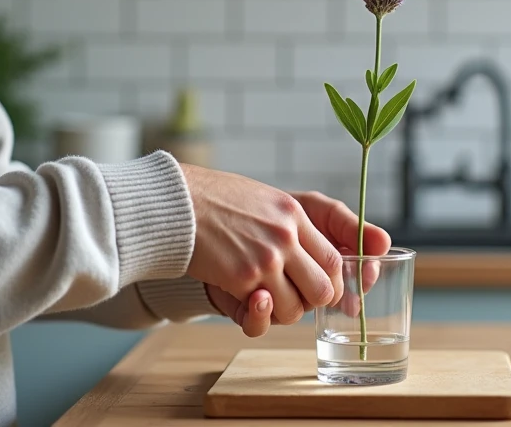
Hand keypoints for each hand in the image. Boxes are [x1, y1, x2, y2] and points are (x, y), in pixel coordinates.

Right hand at [201, 190, 392, 334]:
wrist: (177, 203)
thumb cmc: (214, 200)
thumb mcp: (263, 200)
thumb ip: (287, 225)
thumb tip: (305, 251)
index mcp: (294, 215)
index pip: (333, 260)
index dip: (331, 282)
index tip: (317, 288)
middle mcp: (286, 237)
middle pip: (324, 289)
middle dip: (311, 302)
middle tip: (294, 298)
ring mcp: (266, 258)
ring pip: (294, 309)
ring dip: (280, 312)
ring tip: (263, 298)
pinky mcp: (242, 277)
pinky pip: (262, 311)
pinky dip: (254, 311)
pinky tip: (241, 294)